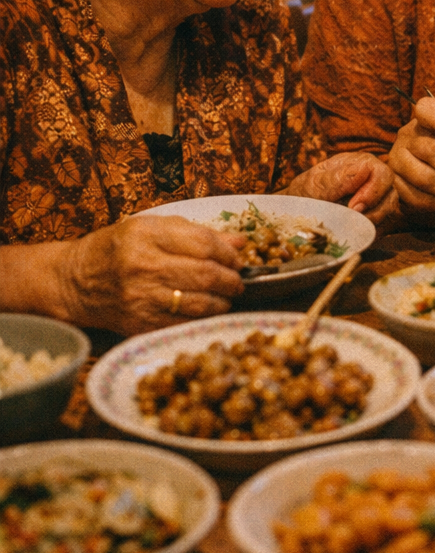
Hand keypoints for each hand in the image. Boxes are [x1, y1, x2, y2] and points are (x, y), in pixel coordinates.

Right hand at [62, 215, 245, 334]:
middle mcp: (143, 266)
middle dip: (231, 280)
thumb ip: (197, 233)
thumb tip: (240, 242)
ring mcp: (141, 298)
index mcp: (146, 235)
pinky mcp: (140, 323)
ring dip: (222, 302)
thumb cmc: (117, 250)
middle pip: (206, 274)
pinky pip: (184, 323)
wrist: (75, 282)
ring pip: (200, 303)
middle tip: (237, 282)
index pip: (204, 243)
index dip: (229, 254)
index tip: (238, 260)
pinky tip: (207, 313)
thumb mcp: (152, 228)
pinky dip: (203, 320)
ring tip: (226, 298)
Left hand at [286, 153, 398, 223]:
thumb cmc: (305, 194)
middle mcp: (372, 179)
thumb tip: (364, 169)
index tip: (353, 207)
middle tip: (352, 218)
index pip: (381, 173)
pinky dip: (369, 231)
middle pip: (391, 193)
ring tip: (349, 226)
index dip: (372, 191)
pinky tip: (352, 231)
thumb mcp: (314, 186)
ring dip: (372, 222)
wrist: (299, 214)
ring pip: (390, 211)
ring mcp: (377, 198)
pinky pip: (383, 226)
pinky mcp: (376, 217)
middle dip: (375, 210)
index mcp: (359, 163)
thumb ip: (338, 179)